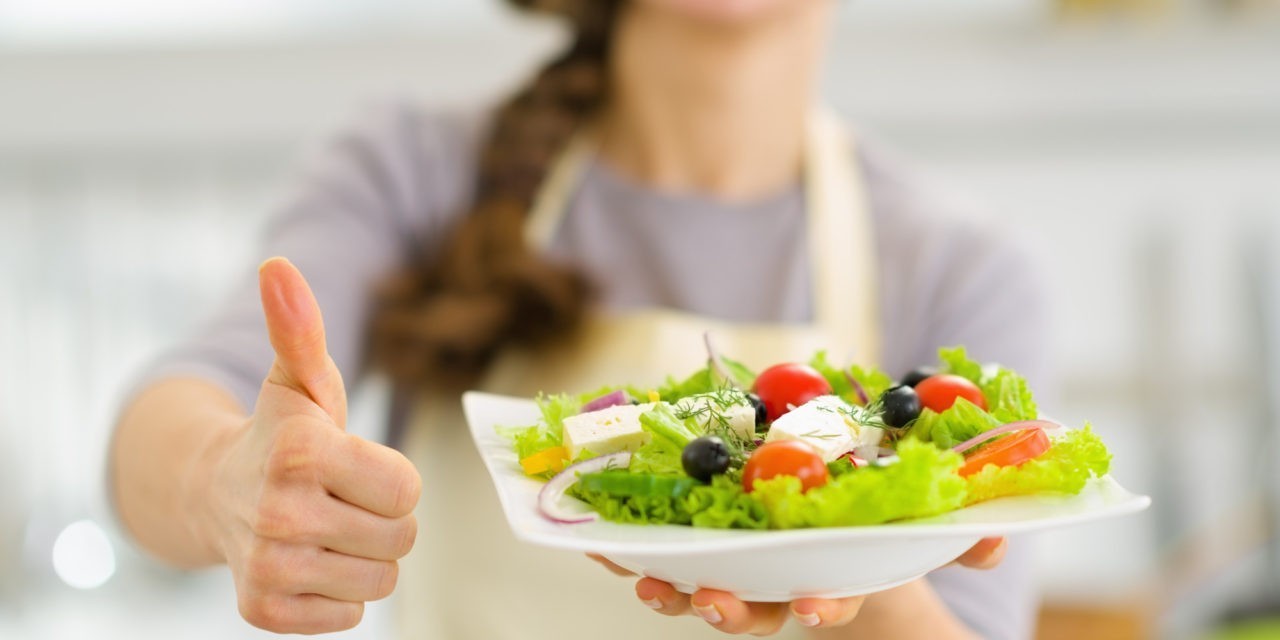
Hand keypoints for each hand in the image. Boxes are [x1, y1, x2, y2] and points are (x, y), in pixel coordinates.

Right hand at [189, 257, 421, 633]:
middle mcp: (280, 513)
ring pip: (381, 580)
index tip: (354, 465)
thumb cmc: (279, 433)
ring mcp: (269, 567)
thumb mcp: (299, 380)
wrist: (215, 495)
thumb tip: (278, 266)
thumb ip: (301, 327)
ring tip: (326, 528)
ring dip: (365, 555)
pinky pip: (351, 615)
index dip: (391, 478)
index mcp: (300, 452)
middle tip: (340, 498)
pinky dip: (339, 593)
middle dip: (383, 517)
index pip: (408, 490)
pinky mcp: (263, 612)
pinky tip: (308, 561)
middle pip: (401, 537)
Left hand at [591, 536, 1005, 634]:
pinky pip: (662, 552)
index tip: (816, 607)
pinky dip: (628, 550)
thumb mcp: (920, 525)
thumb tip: (994, 541)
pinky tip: (596, 542)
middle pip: (752, 610)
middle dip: (729, 611)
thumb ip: (959, 534)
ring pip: (701, 590)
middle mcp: (779, 581)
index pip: (825, 601)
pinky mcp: (700, 543)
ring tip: (647, 584)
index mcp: (831, 575)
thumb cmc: (877, 519)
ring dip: (670, 589)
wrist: (837, 510)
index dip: (822, 607)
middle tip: (710, 603)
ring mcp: (738, 568)